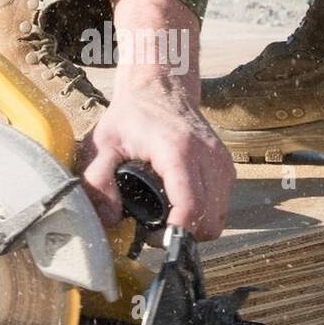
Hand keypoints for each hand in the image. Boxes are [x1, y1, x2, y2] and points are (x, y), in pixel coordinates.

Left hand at [79, 81, 234, 239]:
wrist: (160, 86)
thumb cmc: (131, 115)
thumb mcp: (103, 142)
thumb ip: (98, 180)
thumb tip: (108, 219)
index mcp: (178, 150)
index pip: (190, 206)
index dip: (174, 232)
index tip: (152, 238)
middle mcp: (207, 157)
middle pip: (209, 220)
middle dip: (183, 235)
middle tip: (153, 231)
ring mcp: (221, 162)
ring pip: (219, 217)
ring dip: (195, 226)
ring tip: (165, 218)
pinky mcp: (225, 166)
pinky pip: (221, 205)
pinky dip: (204, 214)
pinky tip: (179, 205)